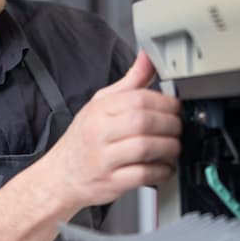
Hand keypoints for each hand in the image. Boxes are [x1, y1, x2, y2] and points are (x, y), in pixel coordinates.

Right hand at [43, 50, 181, 209]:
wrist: (61, 175)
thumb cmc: (84, 138)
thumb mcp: (101, 103)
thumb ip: (129, 82)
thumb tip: (147, 57)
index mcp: (99, 109)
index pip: (138, 99)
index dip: (165, 102)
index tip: (175, 107)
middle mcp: (99, 132)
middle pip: (144, 123)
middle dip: (170, 125)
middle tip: (178, 127)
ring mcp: (104, 159)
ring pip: (145, 148)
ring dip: (169, 148)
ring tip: (174, 146)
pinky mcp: (111, 182)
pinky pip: (143, 175)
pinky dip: (161, 171)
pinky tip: (165, 166)